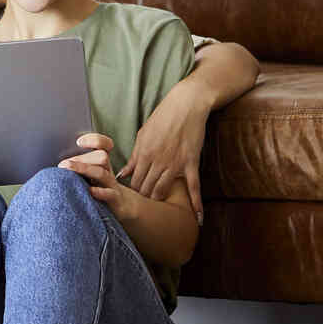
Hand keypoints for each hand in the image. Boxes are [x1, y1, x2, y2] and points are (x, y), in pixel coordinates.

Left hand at [59, 132, 136, 219]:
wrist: (125, 207)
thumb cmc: (101, 190)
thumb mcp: (90, 177)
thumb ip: (77, 169)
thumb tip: (55, 167)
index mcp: (101, 164)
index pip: (103, 145)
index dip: (94, 140)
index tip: (79, 142)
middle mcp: (107, 172)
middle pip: (101, 157)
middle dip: (81, 160)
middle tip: (63, 165)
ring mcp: (112, 186)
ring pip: (101, 173)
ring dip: (84, 169)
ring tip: (67, 168)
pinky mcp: (115, 201)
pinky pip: (110, 194)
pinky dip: (100, 192)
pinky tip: (90, 191)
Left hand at [120, 81, 213, 222]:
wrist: (186, 105)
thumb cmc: (163, 118)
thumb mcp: (143, 135)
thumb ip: (134, 157)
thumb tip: (123, 174)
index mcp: (143, 154)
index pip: (134, 182)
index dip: (132, 193)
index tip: (132, 200)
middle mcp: (157, 161)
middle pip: (146, 189)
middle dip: (143, 200)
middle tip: (144, 208)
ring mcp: (174, 164)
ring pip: (163, 190)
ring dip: (160, 202)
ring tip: (159, 212)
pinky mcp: (190, 163)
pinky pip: (193, 186)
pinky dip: (196, 203)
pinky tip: (199, 219)